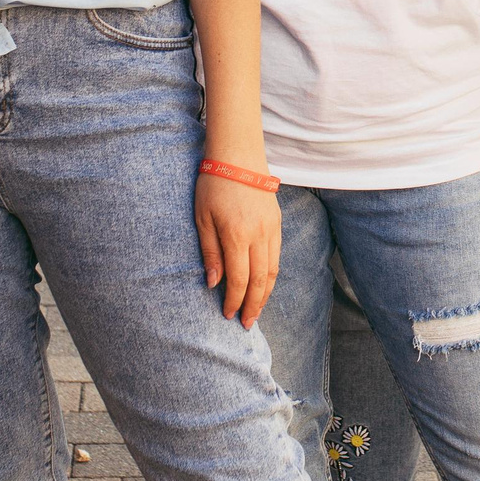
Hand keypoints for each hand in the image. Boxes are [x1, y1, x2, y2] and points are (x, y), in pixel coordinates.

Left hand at [196, 171, 281, 327]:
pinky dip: (271, 276)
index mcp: (236, 235)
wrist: (239, 156)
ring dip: (265, 294)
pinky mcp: (277, 223)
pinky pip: (277, 257)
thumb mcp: (202, 218)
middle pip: (259, 280)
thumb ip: (210, 252)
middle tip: (246, 323)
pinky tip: (264, 285)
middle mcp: (258, 235)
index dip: (234, 300)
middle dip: (253, 305)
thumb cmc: (213, 185)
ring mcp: (271, 229)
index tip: (228, 315)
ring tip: (257, 311)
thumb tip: (214, 284)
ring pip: (272, 271)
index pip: (238, 279)